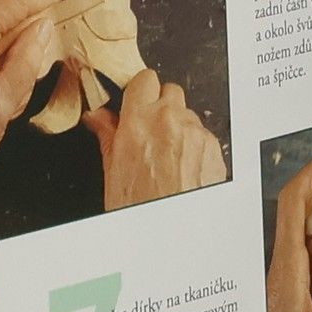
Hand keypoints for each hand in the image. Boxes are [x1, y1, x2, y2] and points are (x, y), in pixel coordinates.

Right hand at [81, 68, 225, 210]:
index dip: (140, 91)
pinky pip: (203, 133)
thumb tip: (97, 118)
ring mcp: (195, 133)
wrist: (173, 231)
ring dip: (178, 126)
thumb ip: (108, 135)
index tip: (135, 102)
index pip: (144, 80)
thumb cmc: (140, 206)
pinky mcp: (213, 146)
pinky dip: (194, 143)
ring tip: (166, 155)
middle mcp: (170, 121)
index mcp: (139, 122)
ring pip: (188, 113)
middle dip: (159, 106)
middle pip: (169, 92)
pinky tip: (182, 165)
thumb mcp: (113, 171)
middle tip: (149, 130)